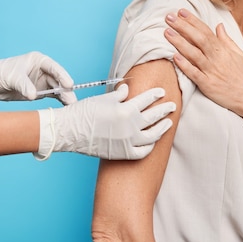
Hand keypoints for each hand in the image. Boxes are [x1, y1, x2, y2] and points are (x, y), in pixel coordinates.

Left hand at [0, 52, 75, 103]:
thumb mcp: (10, 77)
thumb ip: (24, 85)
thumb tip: (35, 95)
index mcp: (38, 60)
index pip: (54, 67)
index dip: (62, 76)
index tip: (69, 85)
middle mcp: (42, 70)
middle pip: (58, 80)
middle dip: (65, 90)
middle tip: (72, 101)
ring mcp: (41, 81)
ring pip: (57, 89)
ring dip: (63, 97)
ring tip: (70, 107)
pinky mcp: (38, 92)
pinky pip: (52, 96)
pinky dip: (58, 102)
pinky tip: (63, 108)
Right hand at [36, 84, 174, 159]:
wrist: (70, 132)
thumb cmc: (85, 112)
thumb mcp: (103, 99)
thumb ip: (119, 94)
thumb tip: (128, 88)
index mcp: (126, 109)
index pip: (147, 99)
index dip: (156, 95)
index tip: (162, 92)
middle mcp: (131, 126)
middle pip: (154, 116)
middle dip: (165, 110)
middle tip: (172, 106)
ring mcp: (128, 141)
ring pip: (153, 135)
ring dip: (162, 128)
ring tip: (168, 123)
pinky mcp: (123, 153)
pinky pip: (143, 152)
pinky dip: (150, 146)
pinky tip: (152, 141)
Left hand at [164, 9, 242, 132]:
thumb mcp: (238, 54)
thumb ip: (226, 40)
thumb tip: (218, 25)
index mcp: (223, 50)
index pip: (206, 31)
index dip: (193, 21)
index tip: (181, 12)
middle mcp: (217, 58)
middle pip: (198, 39)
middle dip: (183, 27)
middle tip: (169, 17)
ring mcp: (212, 72)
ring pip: (194, 54)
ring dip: (180, 42)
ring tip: (167, 32)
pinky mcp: (208, 85)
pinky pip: (195, 74)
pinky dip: (185, 65)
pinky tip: (174, 57)